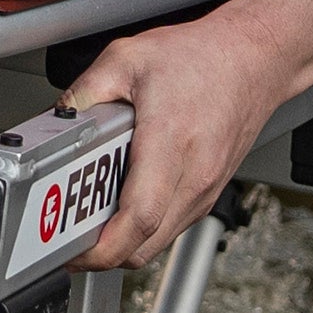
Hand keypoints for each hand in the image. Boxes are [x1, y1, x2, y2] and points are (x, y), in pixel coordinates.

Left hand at [62, 4, 283, 271]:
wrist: (255, 58)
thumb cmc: (203, 57)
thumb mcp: (126, 58)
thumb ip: (84, 93)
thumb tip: (57, 123)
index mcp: (170, 140)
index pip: (138, 217)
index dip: (101, 247)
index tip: (70, 249)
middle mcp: (194, 175)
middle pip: (144, 245)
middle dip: (100, 255)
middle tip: (66, 241)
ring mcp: (205, 189)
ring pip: (156, 243)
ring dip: (121, 244)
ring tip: (87, 225)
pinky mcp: (208, 193)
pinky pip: (170, 228)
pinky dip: (141, 231)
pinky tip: (119, 208)